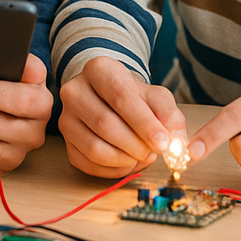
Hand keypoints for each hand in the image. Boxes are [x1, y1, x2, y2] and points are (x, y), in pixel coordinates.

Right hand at [58, 56, 186, 176]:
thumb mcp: (155, 96)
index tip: (162, 142)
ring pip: (95, 148)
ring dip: (125, 160)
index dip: (143, 123)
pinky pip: (88, 163)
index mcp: (98, 69)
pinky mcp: (65, 142)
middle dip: (136, 145)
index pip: (120, 98)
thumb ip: (169, 115)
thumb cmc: (133, 96)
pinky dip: (113, 170)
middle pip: (105, 124)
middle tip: (154, 153)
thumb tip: (175, 141)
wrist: (108, 98)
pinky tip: (128, 163)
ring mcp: (66, 118)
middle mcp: (75, 91)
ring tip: (143, 157)